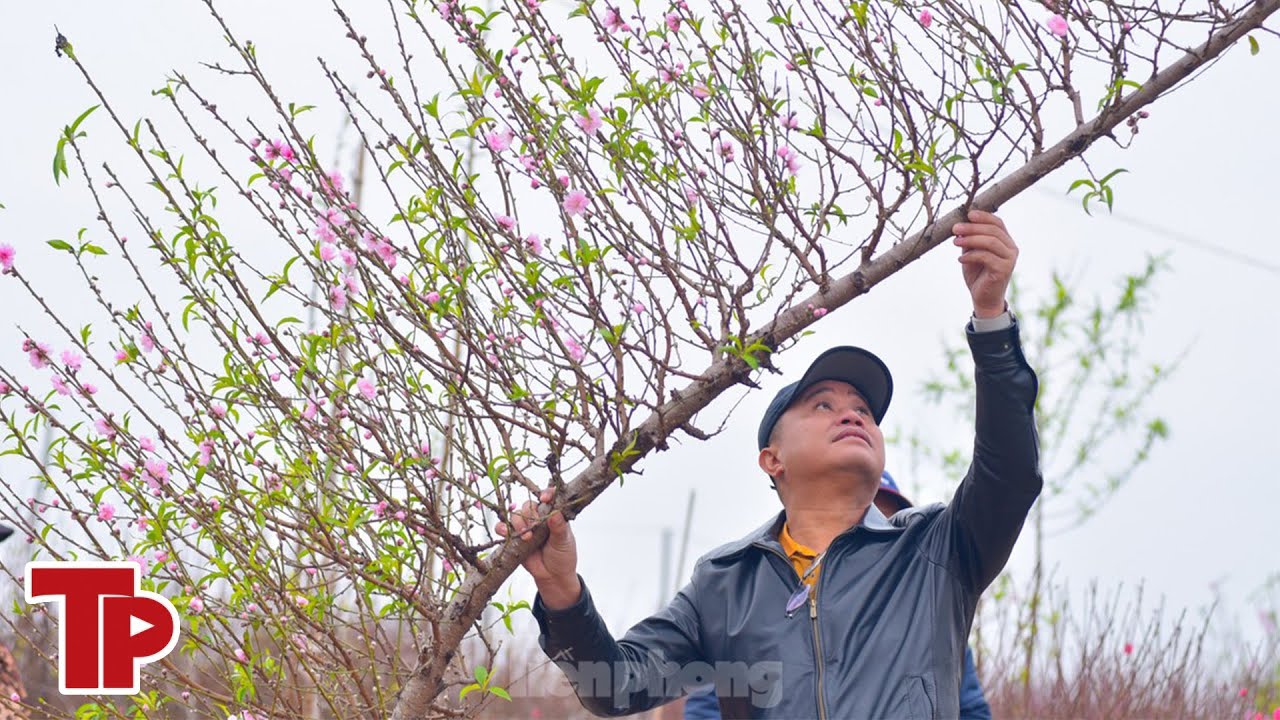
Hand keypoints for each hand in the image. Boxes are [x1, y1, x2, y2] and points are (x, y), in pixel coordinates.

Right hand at [496, 487, 580, 608]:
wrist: (553, 576)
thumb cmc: (563, 556)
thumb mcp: (564, 541)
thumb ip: (559, 527)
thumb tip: (555, 513)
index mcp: (553, 514)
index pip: (549, 497)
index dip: (546, 494)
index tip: (544, 498)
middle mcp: (538, 518)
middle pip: (528, 505)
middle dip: (529, 515)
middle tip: (535, 528)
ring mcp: (525, 527)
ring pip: (515, 515)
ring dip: (517, 523)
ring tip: (525, 537)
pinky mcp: (514, 538)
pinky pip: (502, 528)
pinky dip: (501, 528)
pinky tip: (505, 533)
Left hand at [952, 209, 1017, 317]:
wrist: (983, 298)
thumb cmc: (978, 275)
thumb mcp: (971, 254)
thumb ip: (969, 241)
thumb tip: (959, 227)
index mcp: (1005, 241)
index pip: (997, 223)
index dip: (983, 216)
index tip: (968, 214)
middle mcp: (1011, 248)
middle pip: (993, 231)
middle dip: (972, 227)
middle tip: (955, 228)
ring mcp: (1009, 259)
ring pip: (990, 242)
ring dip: (971, 239)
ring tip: (955, 242)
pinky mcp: (1004, 269)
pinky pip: (986, 257)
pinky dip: (971, 255)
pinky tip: (960, 259)